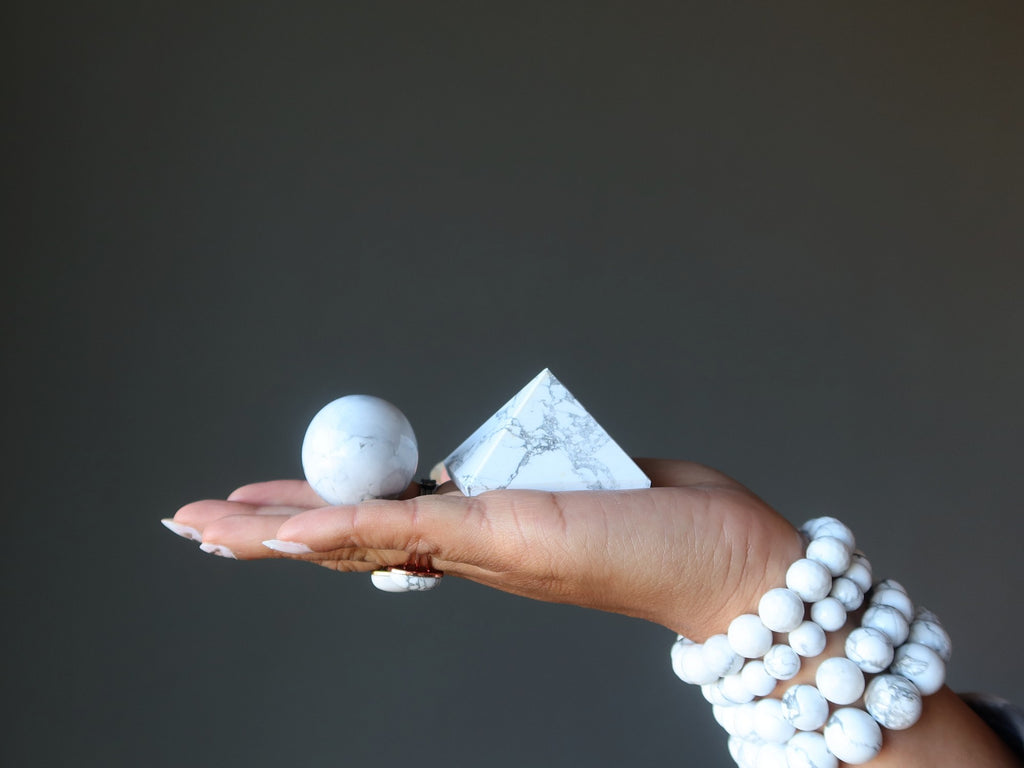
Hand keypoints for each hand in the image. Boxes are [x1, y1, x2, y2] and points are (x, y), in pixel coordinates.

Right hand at [168, 458, 801, 637]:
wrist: (738, 568)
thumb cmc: (671, 522)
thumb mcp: (583, 478)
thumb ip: (529, 470)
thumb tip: (487, 459)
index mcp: (486, 532)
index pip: (381, 524)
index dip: (313, 517)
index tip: (259, 508)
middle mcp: (475, 550)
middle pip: (352, 540)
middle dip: (266, 534)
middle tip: (192, 523)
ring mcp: (487, 548)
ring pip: (364, 539)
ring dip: (278, 535)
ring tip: (206, 527)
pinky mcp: (513, 536)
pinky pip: (413, 532)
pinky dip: (343, 530)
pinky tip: (284, 535)